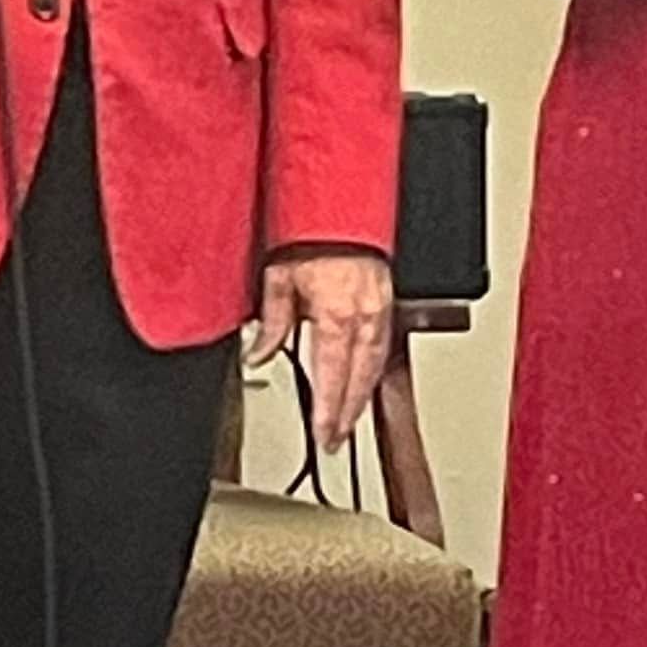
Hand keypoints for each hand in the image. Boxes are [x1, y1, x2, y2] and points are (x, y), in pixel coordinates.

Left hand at [246, 249, 393, 450]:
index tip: (324, 433)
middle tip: (336, 440)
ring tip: (350, 419)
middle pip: (359, 378)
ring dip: (363, 396)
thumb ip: (273, 322)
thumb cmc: (309, 235)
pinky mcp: (386, 299)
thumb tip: (260, 354)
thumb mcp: (278, 278)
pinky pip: (383, 344)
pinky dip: (374, 369)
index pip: (332, 376)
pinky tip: (366, 379)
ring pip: (375, 365)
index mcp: (335, 315)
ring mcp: (379, 308)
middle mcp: (362, 316)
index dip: (329, 411)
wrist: (339, 206)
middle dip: (348, 413)